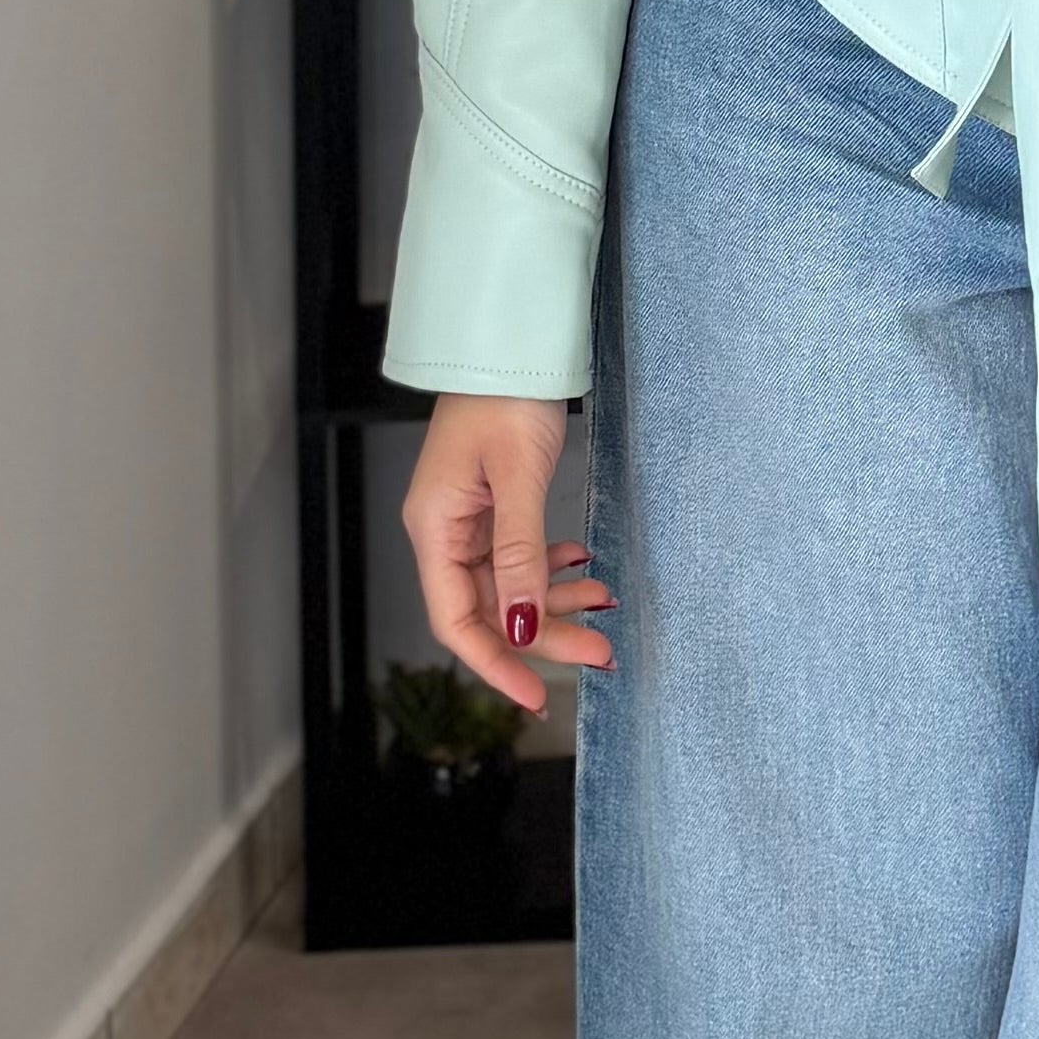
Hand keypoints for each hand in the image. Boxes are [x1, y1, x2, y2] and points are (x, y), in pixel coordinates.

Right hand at [402, 393, 614, 718]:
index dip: (495, 664)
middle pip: (488, 608)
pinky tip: (581, 570)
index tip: (536, 696)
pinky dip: (550, 569)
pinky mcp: (492, 503)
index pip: (455, 621)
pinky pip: (517, 554)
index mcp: (434, 528)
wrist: (510, 342)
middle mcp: (444, 530)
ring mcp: (468, 517)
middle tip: (600, 654)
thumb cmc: (504, 395)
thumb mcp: (518, 477)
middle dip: (543, 635)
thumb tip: (522, 627)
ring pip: (508, 584)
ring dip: (554, 603)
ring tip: (604, 609)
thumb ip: (520, 555)